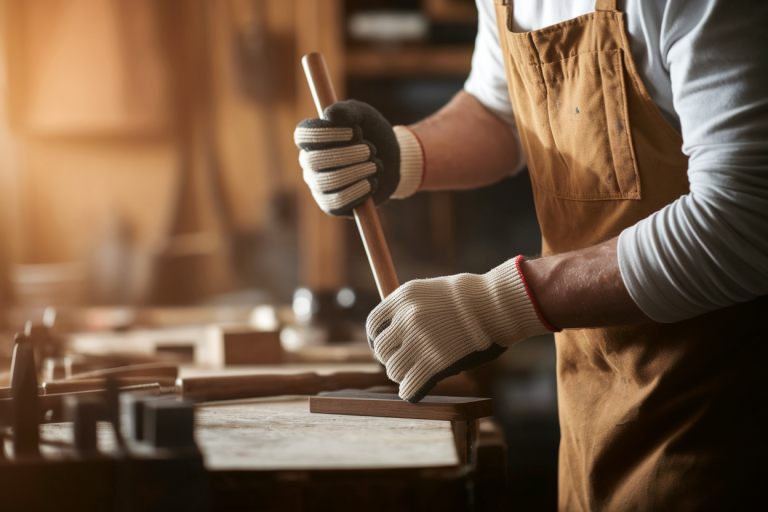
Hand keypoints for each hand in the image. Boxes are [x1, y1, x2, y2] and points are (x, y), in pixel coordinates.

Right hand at [294, 100, 422, 215]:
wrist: (394, 160)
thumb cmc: (373, 134)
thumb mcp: (364, 115)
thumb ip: (347, 111)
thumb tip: (329, 114)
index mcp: (312, 139)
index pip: (303, 135)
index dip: (328, 133)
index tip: (356, 130)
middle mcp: (310, 162)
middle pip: (315, 160)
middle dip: (348, 154)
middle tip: (370, 149)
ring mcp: (319, 185)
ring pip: (330, 181)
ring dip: (358, 171)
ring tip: (375, 164)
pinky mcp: (331, 205)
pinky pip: (338, 201)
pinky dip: (359, 191)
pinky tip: (372, 182)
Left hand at [366, 256, 555, 401]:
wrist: (496, 305)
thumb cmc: (471, 297)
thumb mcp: (433, 289)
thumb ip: (412, 307)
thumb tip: (395, 326)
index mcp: (405, 296)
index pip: (374, 323)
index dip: (376, 338)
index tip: (385, 346)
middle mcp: (408, 317)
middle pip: (381, 348)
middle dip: (389, 358)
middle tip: (402, 361)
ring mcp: (421, 340)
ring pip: (393, 369)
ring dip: (401, 375)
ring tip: (412, 374)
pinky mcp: (435, 362)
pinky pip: (409, 386)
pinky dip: (410, 392)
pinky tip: (414, 391)